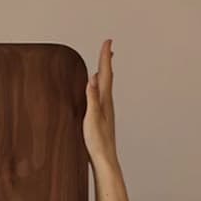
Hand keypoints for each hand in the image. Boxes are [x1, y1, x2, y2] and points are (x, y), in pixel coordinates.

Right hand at [83, 37, 118, 170]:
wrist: (105, 160)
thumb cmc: (98, 142)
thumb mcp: (92, 118)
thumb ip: (92, 98)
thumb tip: (93, 78)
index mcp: (105, 101)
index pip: (105, 74)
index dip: (105, 57)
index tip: (107, 41)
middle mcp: (107, 103)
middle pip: (108, 77)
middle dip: (106, 61)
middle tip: (108, 47)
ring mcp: (106, 111)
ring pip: (105, 86)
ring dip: (104, 73)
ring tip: (103, 65)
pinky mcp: (102, 118)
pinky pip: (102, 96)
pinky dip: (100, 87)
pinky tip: (98, 91)